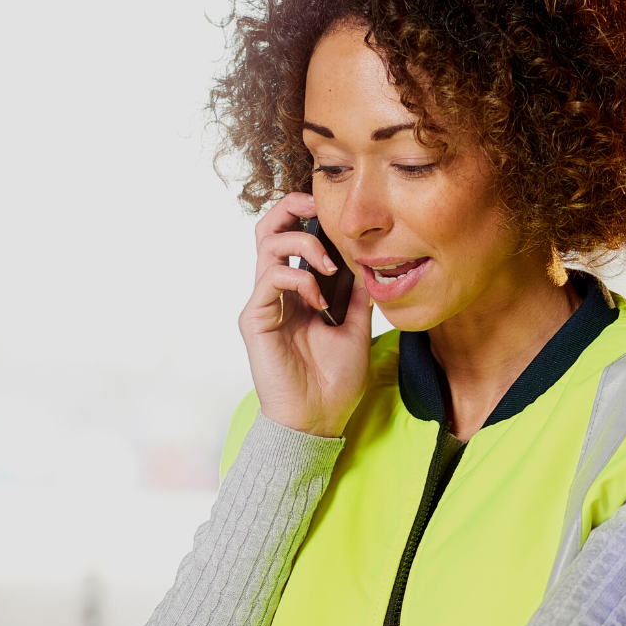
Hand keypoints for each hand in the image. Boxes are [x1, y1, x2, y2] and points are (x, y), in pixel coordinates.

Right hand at [242, 193, 371, 437]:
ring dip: (303, 244)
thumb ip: (358, 293)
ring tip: (328, 266)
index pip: (294, 236)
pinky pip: (270, 278)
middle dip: (293, 207)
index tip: (337, 212)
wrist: (318, 419)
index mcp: (299, 291)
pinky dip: (299, 279)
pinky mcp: (255, 318)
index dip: (310, 215)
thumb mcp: (358, 327)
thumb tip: (370, 259)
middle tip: (318, 207)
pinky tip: (320, 301)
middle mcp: (277, 291)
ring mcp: (264, 303)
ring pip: (268, 244)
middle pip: (270, 228)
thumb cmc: (334, 381)